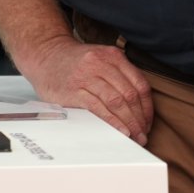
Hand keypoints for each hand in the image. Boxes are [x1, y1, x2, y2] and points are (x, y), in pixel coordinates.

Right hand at [18, 33, 153, 144]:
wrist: (45, 56)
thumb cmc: (76, 62)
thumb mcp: (101, 59)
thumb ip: (119, 75)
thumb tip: (139, 106)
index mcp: (113, 56)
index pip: (139, 84)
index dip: (147, 107)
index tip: (148, 122)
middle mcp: (102, 64)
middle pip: (129, 95)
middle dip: (140, 118)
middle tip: (143, 134)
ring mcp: (87, 77)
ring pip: (116, 102)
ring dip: (129, 123)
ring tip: (134, 136)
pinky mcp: (73, 91)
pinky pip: (98, 108)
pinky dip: (112, 121)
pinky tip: (120, 131)